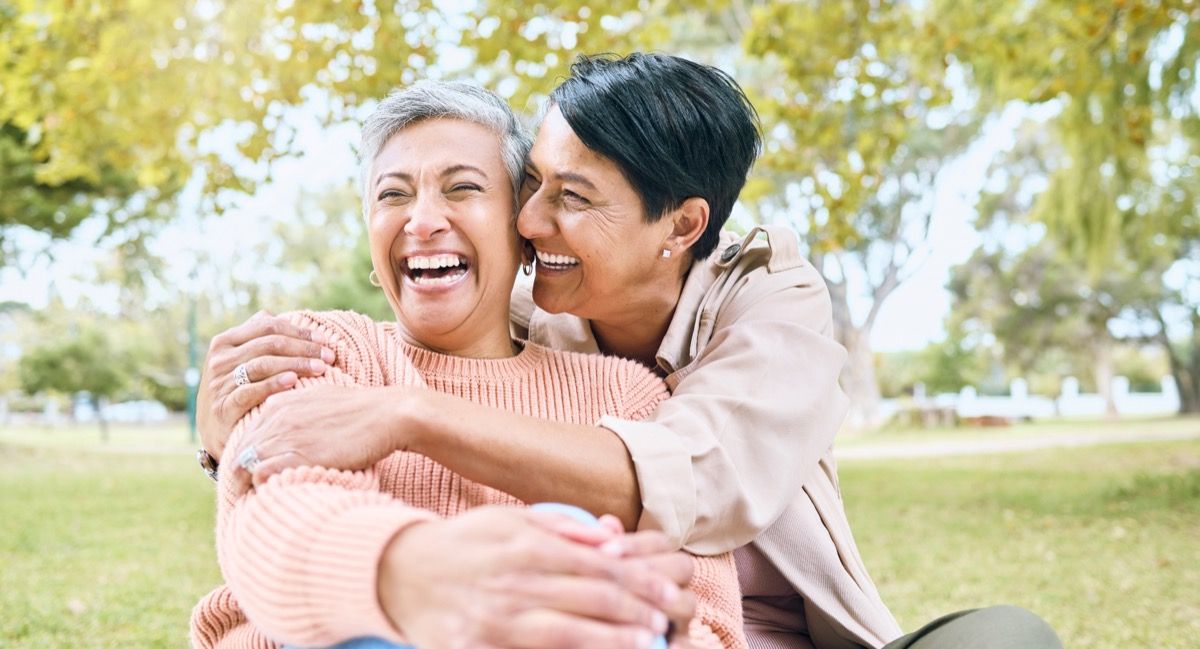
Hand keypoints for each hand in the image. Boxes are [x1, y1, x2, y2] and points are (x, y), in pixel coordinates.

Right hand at [198, 310, 334, 459]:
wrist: (216, 430)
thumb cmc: (237, 389)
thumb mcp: (241, 360)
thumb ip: (258, 338)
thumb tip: (283, 318)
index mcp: (225, 341)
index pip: (267, 327)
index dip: (299, 331)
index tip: (324, 340)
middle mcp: (219, 359)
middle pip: (269, 344)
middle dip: (304, 348)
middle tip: (329, 357)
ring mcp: (219, 383)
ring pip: (262, 365)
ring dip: (296, 364)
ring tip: (320, 368)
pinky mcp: (224, 407)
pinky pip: (250, 391)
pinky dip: (273, 384)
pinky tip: (293, 381)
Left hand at [227, 384, 408, 486]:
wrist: (387, 415)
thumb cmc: (363, 410)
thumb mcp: (322, 398)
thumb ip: (299, 410)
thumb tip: (293, 427)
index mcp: (280, 403)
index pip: (247, 435)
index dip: (250, 456)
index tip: (259, 472)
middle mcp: (277, 418)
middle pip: (242, 451)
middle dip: (244, 472)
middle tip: (255, 492)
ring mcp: (286, 436)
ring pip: (246, 464)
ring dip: (252, 482)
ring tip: (266, 496)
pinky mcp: (299, 455)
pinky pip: (262, 475)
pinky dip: (264, 486)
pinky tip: (279, 492)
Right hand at [381, 507, 689, 648]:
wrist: (394, 573)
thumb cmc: (460, 544)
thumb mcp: (505, 519)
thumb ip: (558, 526)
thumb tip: (608, 537)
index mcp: (526, 548)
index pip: (598, 566)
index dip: (638, 580)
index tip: (664, 591)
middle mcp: (515, 583)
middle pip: (592, 599)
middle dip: (637, 611)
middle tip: (666, 620)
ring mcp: (498, 621)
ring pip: (570, 634)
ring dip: (614, 640)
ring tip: (646, 643)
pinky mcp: (479, 648)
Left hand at [594, 528, 698, 641]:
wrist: (593, 630)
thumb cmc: (592, 596)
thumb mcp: (594, 572)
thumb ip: (599, 547)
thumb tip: (606, 523)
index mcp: (656, 562)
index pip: (658, 542)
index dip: (634, 544)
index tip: (604, 550)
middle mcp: (674, 585)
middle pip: (681, 566)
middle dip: (649, 570)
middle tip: (617, 576)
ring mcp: (679, 616)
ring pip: (688, 602)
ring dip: (666, 604)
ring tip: (638, 608)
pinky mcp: (677, 642)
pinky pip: (689, 643)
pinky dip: (681, 645)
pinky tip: (666, 646)